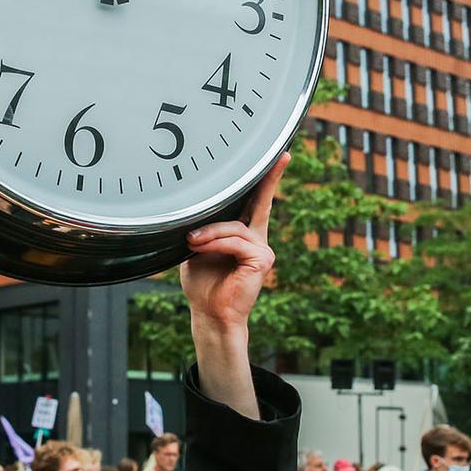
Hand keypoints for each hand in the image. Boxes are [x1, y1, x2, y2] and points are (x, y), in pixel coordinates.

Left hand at [181, 153, 286, 334]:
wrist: (210, 314)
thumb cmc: (202, 284)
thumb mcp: (197, 249)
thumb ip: (203, 229)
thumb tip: (194, 208)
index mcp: (243, 234)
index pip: (254, 202)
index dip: (265, 180)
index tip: (278, 157)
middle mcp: (257, 238)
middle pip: (262, 202)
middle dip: (270, 179)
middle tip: (279, 157)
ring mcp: (262, 248)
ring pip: (234, 227)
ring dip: (209, 233)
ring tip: (191, 242)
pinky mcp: (262, 260)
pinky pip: (235, 242)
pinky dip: (215, 244)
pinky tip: (200, 248)